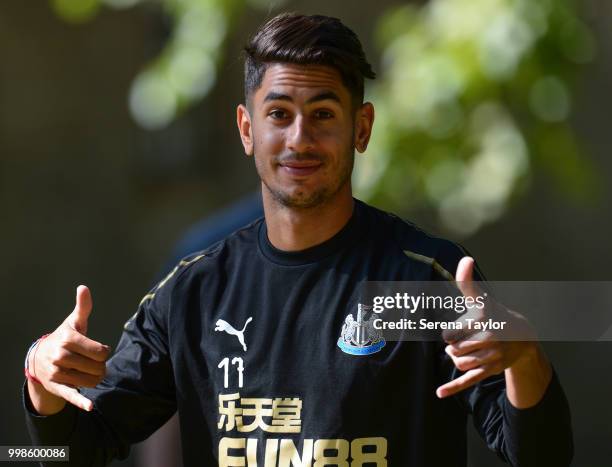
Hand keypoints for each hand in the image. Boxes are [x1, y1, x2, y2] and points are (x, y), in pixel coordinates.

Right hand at [28, 285, 110, 411]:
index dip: (104, 352)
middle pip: (99, 367)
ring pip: (92, 380)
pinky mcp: (58, 387)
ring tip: (89, 372)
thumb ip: (82, 307)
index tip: (98, 350)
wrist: (40, 358)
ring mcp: (58, 373)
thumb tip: (83, 287)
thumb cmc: (64, 337)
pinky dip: (81, 401)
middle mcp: (61, 357)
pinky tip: (91, 406)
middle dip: (101, 366)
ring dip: (96, 378)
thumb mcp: (73, 322)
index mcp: (68, 340)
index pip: (101, 352)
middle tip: (93, 362)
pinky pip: (72, 395)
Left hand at [436, 257, 536, 398]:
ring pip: (458, 362)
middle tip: (469, 339)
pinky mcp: (490, 371)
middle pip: (452, 349)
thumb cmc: (494, 314)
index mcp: (482, 320)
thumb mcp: (481, 299)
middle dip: (456, 345)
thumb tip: (466, 258)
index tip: (463, 327)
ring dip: (458, 357)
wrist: (522, 337)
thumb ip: (467, 281)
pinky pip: (468, 380)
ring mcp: (490, 356)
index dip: (452, 332)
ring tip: (469, 350)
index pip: (448, 334)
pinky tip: (439, 393)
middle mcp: (489, 338)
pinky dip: (452, 388)